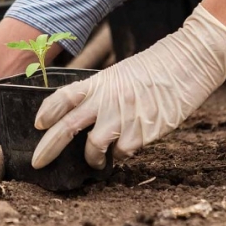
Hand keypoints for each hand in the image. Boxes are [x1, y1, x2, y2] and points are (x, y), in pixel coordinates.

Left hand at [32, 4, 225, 169]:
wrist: (187, 64)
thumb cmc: (152, 69)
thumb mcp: (118, 75)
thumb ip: (98, 95)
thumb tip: (79, 117)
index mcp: (98, 83)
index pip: (63, 96)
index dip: (46, 111)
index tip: (37, 124)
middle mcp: (106, 100)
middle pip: (68, 127)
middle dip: (48, 148)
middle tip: (38, 162)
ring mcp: (124, 117)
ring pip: (94, 147)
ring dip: (92, 158)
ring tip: (96, 161)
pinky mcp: (143, 133)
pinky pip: (122, 152)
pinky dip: (122, 154)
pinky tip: (128, 146)